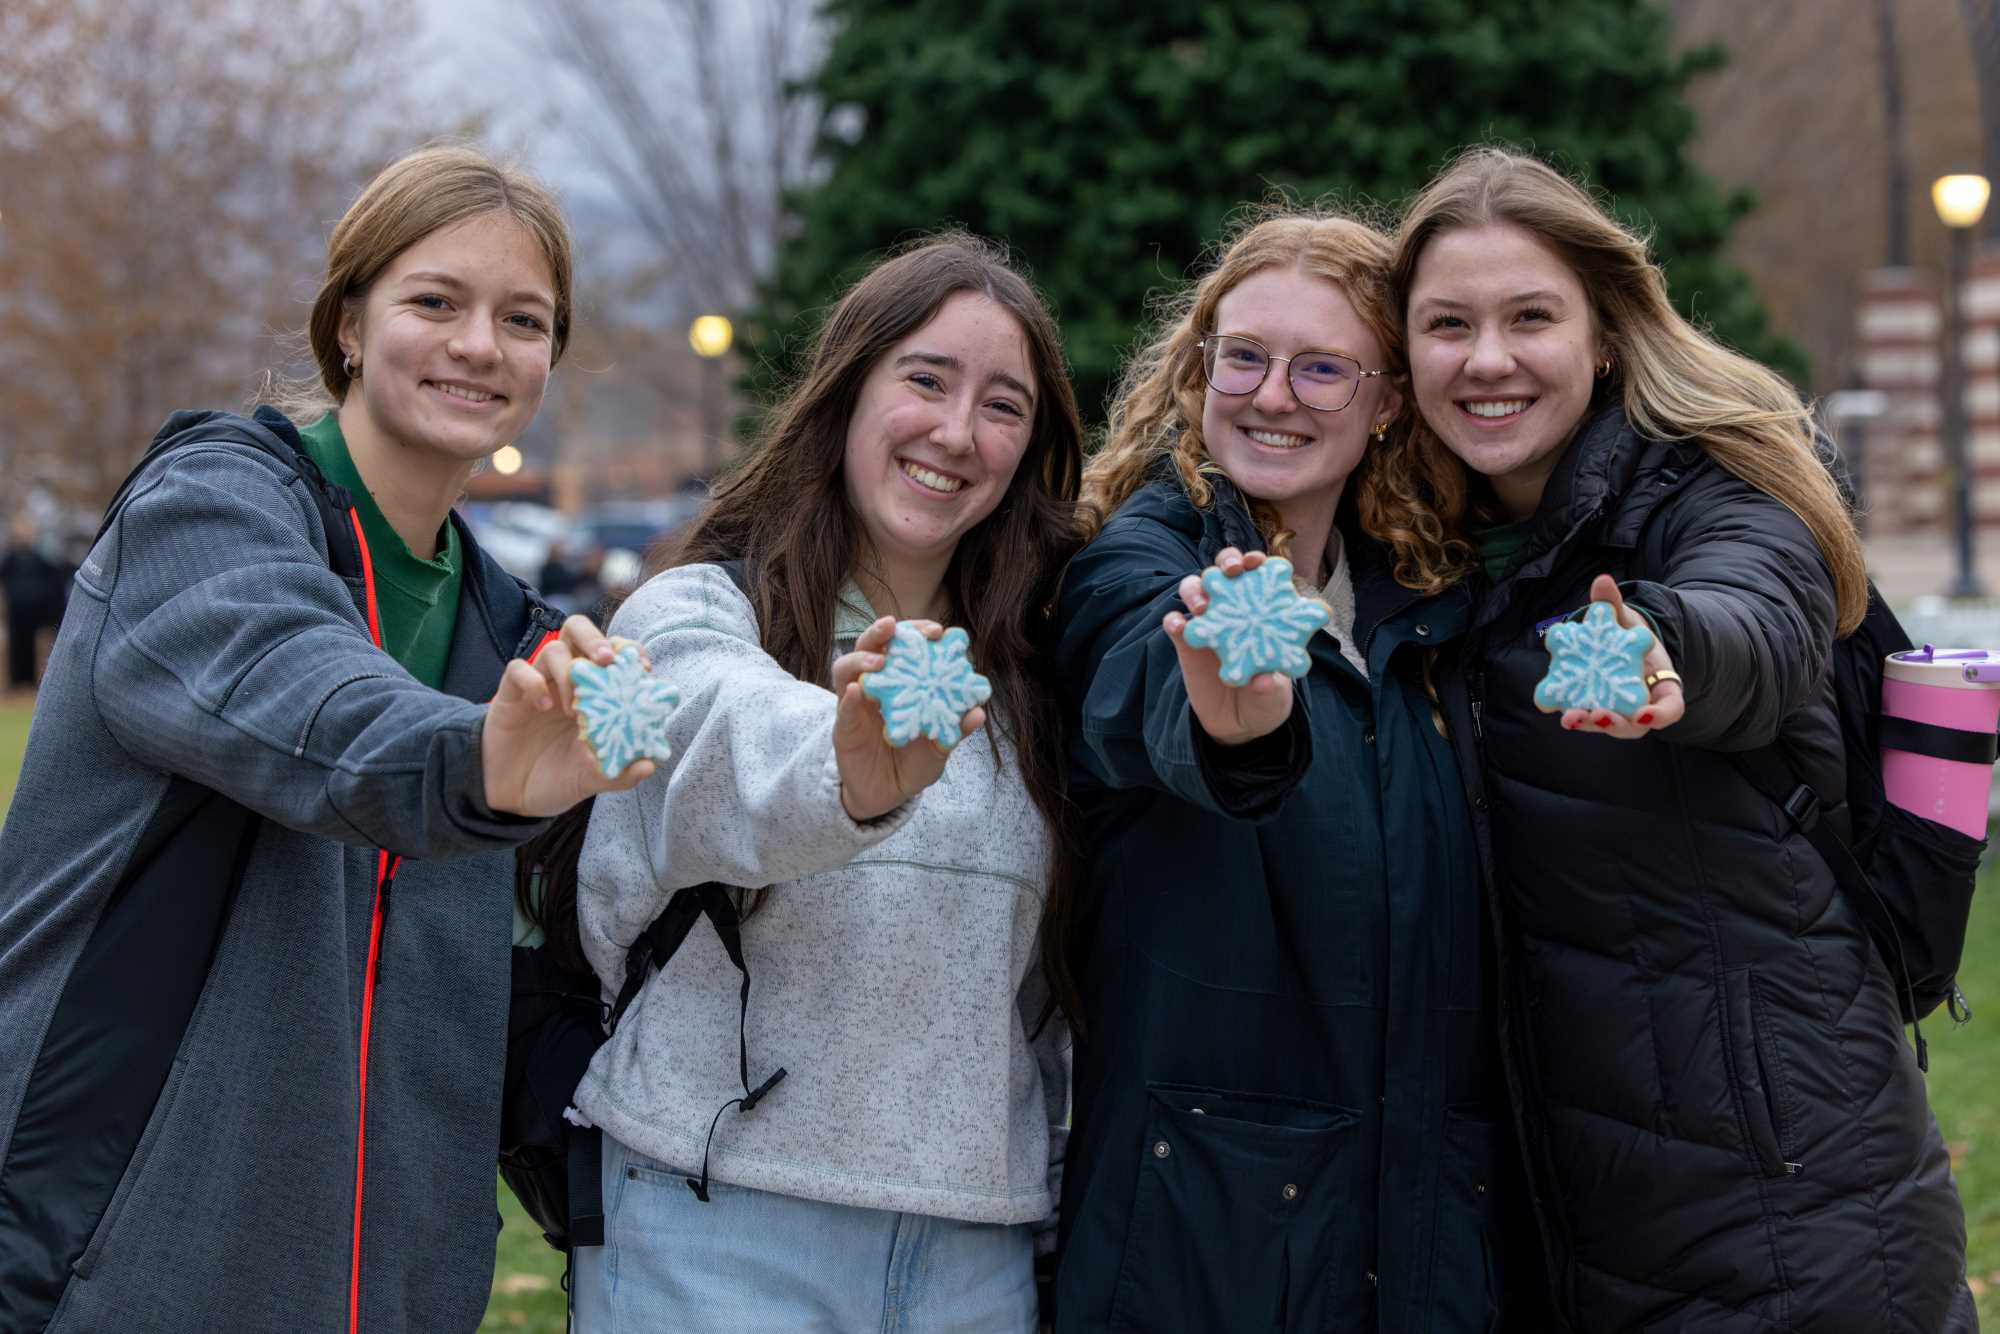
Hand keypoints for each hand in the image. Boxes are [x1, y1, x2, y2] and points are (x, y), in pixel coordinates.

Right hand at [482, 615, 657, 815]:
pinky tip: (543, 706)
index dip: (629, 651)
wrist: (513, 797)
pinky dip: (533, 681)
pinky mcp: (511, 694)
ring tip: (572, 709)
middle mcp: (568, 680)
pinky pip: (518, 669)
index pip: (614, 652)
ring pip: (552, 648)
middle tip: (606, 661)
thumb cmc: (558, 778)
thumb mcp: (593, 779)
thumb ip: (621, 774)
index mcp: (595, 691)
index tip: (643, 668)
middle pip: (579, 631)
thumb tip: (648, 764)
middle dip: (595, 639)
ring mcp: (539, 684)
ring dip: (567, 672)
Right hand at [832, 616, 984, 821]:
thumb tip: (977, 713)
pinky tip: (858, 692)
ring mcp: (854, 706)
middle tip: (894, 626)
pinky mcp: (843, 729)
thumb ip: (954, 730)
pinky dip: (849, 699)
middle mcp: (873, 688)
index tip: (935, 630)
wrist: (887, 796)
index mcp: (899, 684)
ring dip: (860, 659)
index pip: (902, 648)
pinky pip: (843, 710)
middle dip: (880, 632)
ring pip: (845, 670)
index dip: (915, 633)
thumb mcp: (938, 747)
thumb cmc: (913, 762)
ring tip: (879, 661)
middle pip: (869, 648)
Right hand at [1164, 547, 1295, 745]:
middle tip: (1231, 571)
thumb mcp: (1275, 696)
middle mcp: (1233, 610)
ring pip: (1194, 589)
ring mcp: (1207, 624)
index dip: (1256, 561)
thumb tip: (1263, 680)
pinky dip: (1173, 620)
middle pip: (1223, 571)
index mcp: (1260, 612)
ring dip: (1196, 589)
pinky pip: (1174, 625)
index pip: (1257, 575)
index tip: (1257, 562)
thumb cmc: (1265, 699)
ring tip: (1202, 606)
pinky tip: (1177, 625)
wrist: (1239, 724)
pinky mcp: (1186, 644)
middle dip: (1226, 562)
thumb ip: (1271, 686)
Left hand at [1560, 573, 1686, 739]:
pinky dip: (1574, 714)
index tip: (1645, 714)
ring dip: (1588, 723)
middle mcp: (1642, 706)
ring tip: (1570, 717)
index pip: (1670, 710)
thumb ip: (1616, 606)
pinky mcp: (1595, 710)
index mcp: (1663, 687)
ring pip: (1608, 725)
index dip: (1660, 715)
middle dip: (1616, 723)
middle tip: (1598, 715)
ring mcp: (1619, 712)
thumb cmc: (1630, 637)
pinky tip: (1554, 707)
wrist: (1616, 647)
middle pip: (1633, 726)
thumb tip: (1602, 580)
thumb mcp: (1627, 620)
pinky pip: (1586, 715)